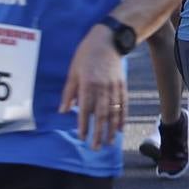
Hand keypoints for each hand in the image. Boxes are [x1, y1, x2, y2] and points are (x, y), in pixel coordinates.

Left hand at [60, 26, 127, 149]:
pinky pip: (123, 105)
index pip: (85, 109)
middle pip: (101, 115)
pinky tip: (120, 128)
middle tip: (96, 147)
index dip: (84, 124)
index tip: (82, 137)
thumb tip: (64, 110)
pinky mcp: (122, 86)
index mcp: (88, 85)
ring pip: (114, 113)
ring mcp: (114, 88)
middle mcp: (103, 88)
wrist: (108, 41)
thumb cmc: (86, 55)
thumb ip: (69, 92)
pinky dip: (122, 118)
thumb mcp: (72, 71)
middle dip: (99, 133)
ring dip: (111, 129)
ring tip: (109, 142)